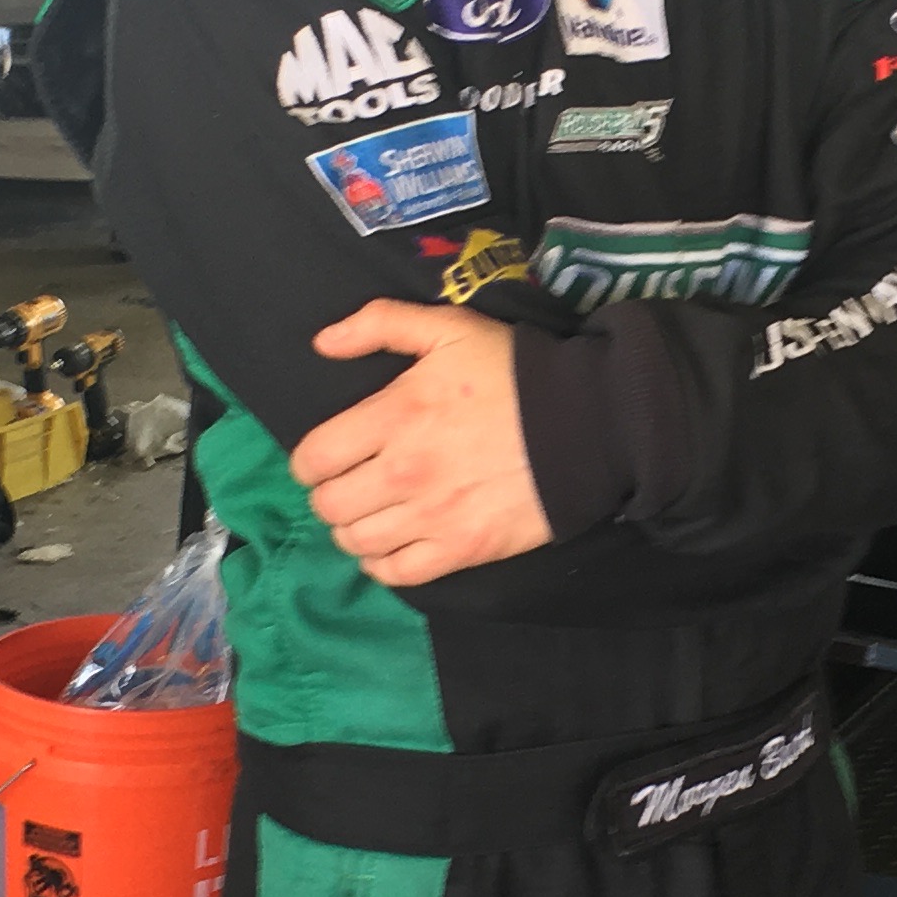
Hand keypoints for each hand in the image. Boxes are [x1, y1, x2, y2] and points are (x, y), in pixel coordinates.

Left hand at [292, 302, 553, 586]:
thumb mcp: (449, 329)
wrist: (587, 424)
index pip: (314, 458)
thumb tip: (323, 343)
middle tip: (348, 485)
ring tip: (369, 514)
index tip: (324, 457)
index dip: (309, 460)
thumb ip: (381, 324)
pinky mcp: (462, 549)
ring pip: (356, 542)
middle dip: (329, 495)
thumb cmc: (513, 374)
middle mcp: (404, 472)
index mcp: (394, 415)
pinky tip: (389, 545)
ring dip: (352, 529)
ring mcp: (432, 516)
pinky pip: (396, 573)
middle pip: (329, 505)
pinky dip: (382, 564)